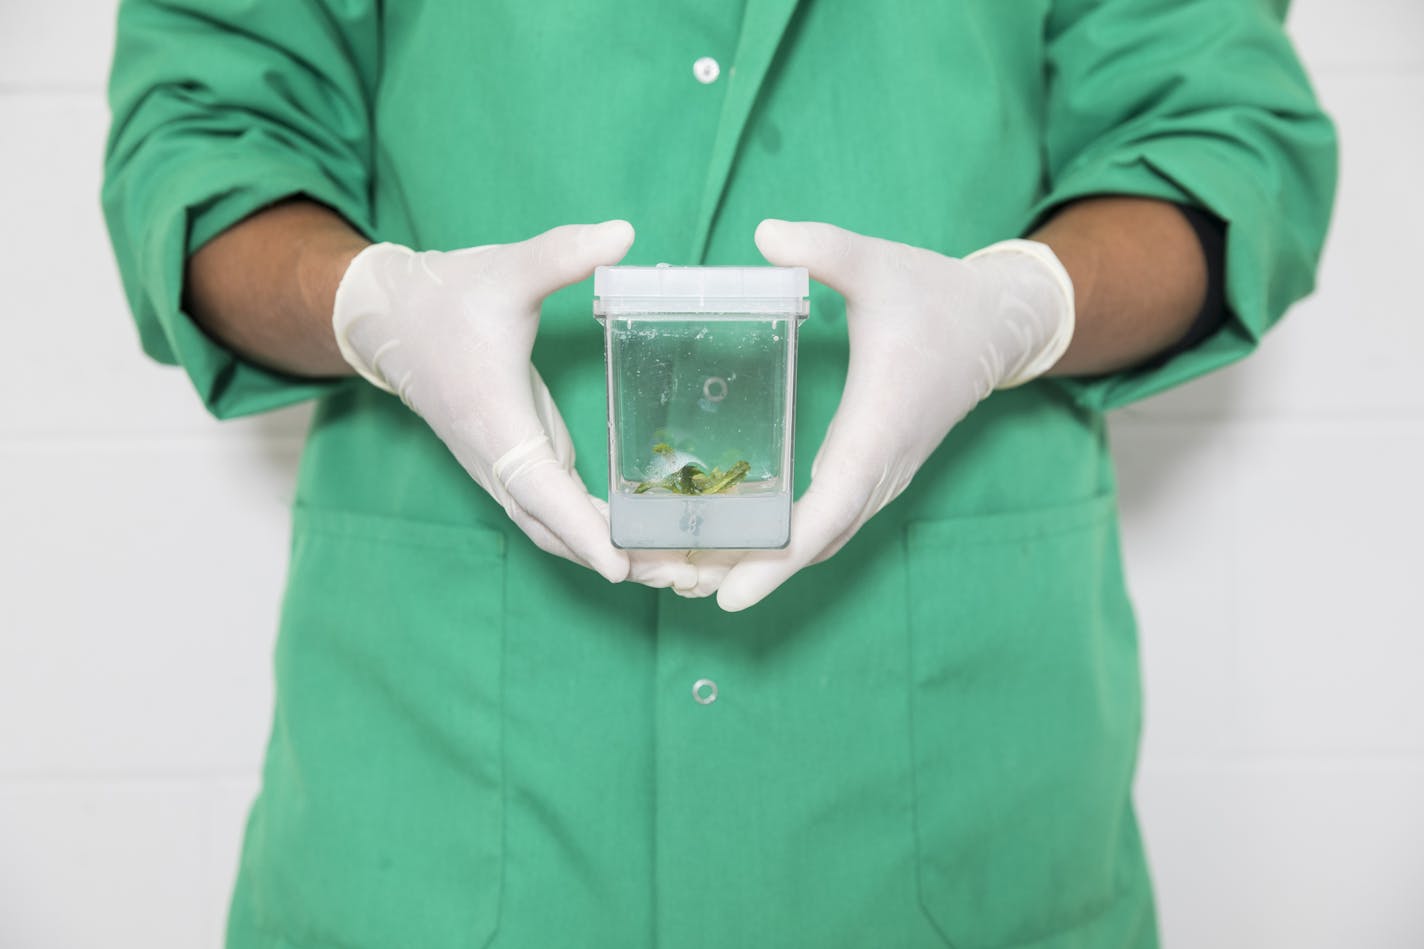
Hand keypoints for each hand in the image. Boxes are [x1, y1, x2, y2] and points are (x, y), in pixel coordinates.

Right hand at [331, 221, 696, 590]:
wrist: (392, 320)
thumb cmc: (446, 299)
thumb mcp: (505, 270)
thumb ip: (561, 254)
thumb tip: (622, 234)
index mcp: (494, 423)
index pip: (539, 491)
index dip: (581, 530)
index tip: (621, 567)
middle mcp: (500, 460)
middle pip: (557, 530)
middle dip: (618, 558)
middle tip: (686, 577)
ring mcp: (510, 467)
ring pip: (559, 529)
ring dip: (614, 553)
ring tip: (681, 571)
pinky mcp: (522, 461)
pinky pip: (561, 511)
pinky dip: (601, 532)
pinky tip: (648, 537)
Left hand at [713, 220, 1074, 610]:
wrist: (996, 324)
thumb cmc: (935, 295)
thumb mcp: (878, 263)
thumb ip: (825, 249)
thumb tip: (766, 234)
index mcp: (876, 429)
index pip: (827, 512)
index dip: (778, 557)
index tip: (730, 592)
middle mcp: (880, 468)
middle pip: (813, 543)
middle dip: (750, 572)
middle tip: (675, 589)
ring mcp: (880, 476)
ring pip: (821, 539)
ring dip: (763, 563)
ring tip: (689, 576)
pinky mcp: (874, 471)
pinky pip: (828, 521)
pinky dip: (784, 543)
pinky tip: (737, 542)